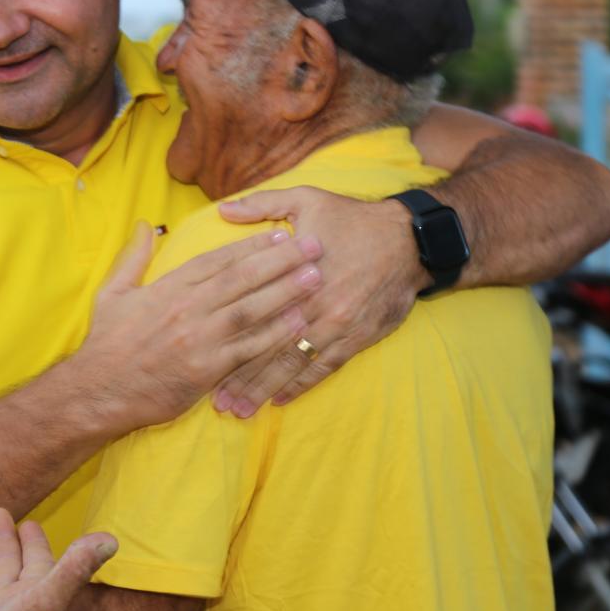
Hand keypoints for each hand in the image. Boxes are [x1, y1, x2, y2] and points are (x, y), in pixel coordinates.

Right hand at [69, 221, 322, 432]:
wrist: (97, 391)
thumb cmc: (106, 343)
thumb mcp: (111, 292)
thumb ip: (133, 257)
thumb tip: (142, 225)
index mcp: (168, 287)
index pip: (217, 259)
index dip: (251, 245)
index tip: (280, 232)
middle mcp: (187, 308)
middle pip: (242, 278)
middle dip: (281, 261)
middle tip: (315, 245)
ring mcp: (199, 339)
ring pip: (251, 309)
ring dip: (286, 293)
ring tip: (316, 277)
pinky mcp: (207, 369)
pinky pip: (248, 348)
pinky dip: (275, 335)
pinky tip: (299, 323)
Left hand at [213, 188, 428, 414]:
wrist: (409, 239)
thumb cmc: (352, 218)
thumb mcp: (306, 199)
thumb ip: (262, 205)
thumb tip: (224, 210)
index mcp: (294, 274)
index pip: (253, 314)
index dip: (226, 340)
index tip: (200, 358)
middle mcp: (313, 304)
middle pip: (268, 347)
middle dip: (241, 378)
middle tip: (217, 402)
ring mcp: (336, 324)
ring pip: (293, 364)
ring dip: (266, 389)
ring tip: (241, 411)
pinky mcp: (357, 336)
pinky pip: (324, 367)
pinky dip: (302, 385)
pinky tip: (281, 399)